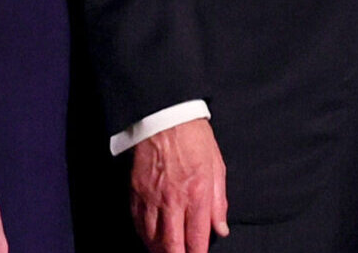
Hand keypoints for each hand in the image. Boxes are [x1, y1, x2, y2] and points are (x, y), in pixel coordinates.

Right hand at [129, 118, 228, 252]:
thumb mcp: (217, 167)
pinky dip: (145, 238)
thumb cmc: (194, 139)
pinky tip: (152, 241)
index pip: (197, 238)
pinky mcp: (136, 194)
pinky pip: (138, 225)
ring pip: (152, 240)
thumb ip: (219, 202)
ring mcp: (151, 199)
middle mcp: (173, 201)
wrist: (165, 119)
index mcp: (197, 194)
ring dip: (161, 251)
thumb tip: (221, 228)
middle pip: (171, 246)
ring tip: (168, 252)